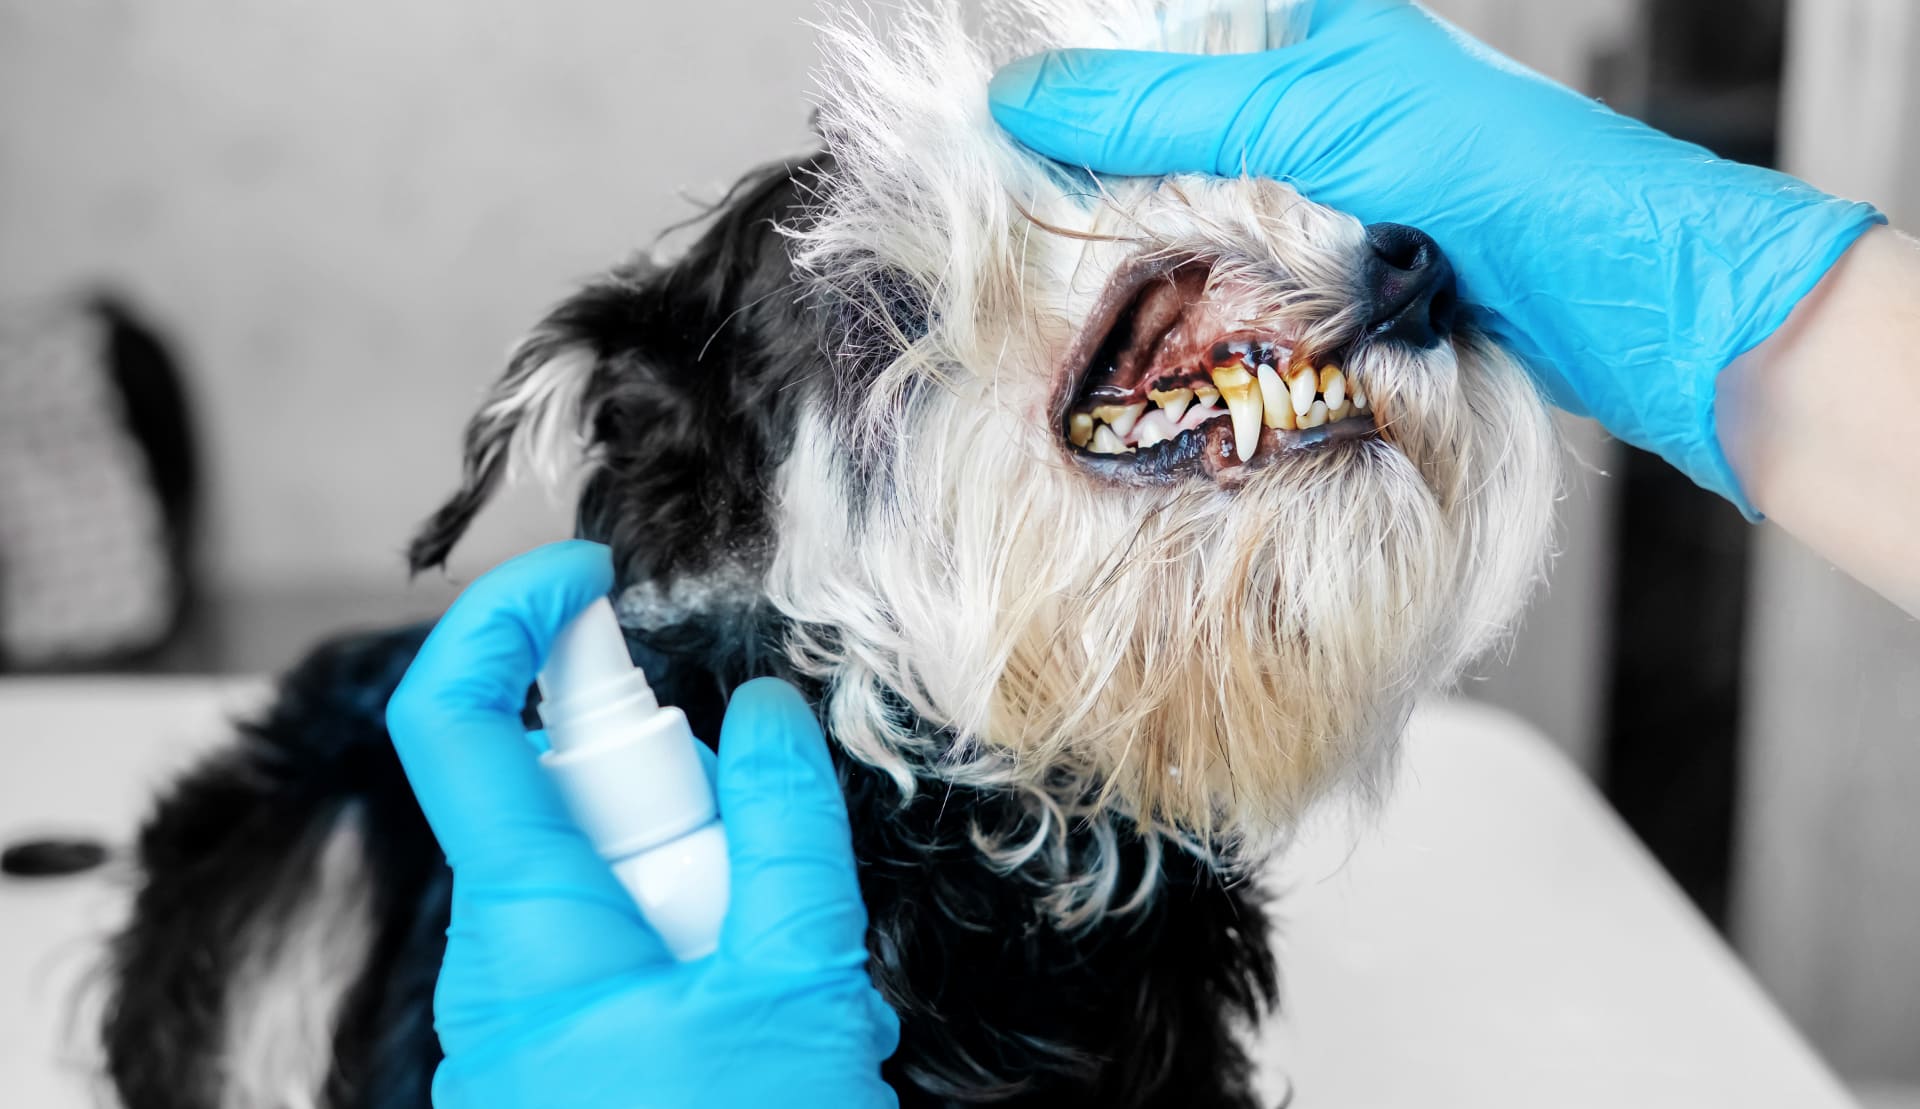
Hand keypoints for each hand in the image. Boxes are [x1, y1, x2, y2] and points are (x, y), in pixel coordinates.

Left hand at [386, 541, 898, 1107]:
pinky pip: (644, 961)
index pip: (457, 715)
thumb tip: (768, 714)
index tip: (596, 575)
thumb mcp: (791, 992)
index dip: (510, 615)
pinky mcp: (581, 1061)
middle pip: (578, 803)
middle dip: (695, 801)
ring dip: (730, 902)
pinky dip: (721, 960)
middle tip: (786, 868)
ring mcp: (540, 1021)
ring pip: (631, 889)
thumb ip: (786, 834)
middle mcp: (508, 964)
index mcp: (525, 923)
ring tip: (811, 1000)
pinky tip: (789, 1035)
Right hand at [987, 0, 1882, 511]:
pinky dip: (1192, 314)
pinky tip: (1146, 336)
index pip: (1152, 50)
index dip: (1073, 90)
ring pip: (1190, 225)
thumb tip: (1017, 98)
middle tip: (1017, 233)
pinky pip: (1232, 291)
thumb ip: (1160, 107)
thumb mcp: (1309, 116)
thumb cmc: (1493, 171)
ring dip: (1140, 263)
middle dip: (1096, 188)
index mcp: (1307, 36)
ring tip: (1065, 294)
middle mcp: (1307, 114)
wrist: (1621, 303)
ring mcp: (1319, 205)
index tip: (996, 139)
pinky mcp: (1331, 287)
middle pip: (1158, 144)